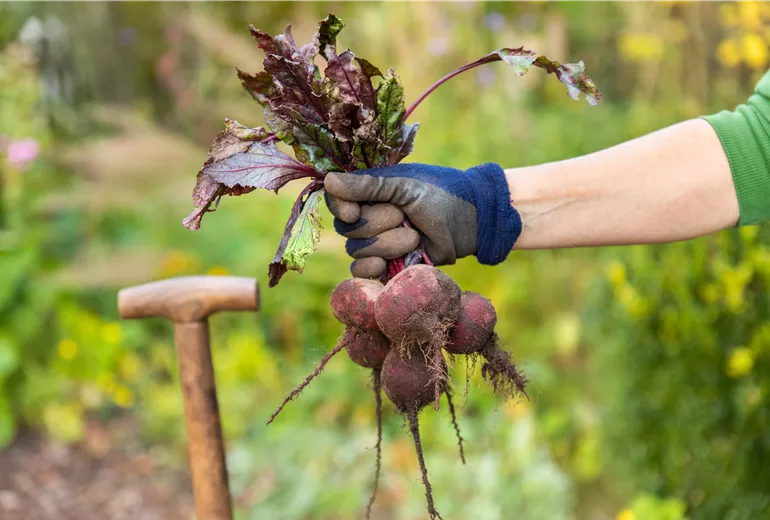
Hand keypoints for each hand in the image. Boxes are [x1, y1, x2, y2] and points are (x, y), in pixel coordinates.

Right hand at [324, 162, 521, 277]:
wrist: (470, 223)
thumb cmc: (441, 195)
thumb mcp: (404, 186)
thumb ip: (367, 186)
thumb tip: (327, 180)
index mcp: (369, 191)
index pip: (335, 200)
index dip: (340, 208)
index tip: (355, 212)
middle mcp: (367, 215)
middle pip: (346, 228)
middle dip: (378, 224)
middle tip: (404, 216)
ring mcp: (376, 241)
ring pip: (356, 250)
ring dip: (387, 245)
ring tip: (415, 237)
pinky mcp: (386, 264)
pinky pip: (361, 271)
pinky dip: (371, 268)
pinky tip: (387, 264)